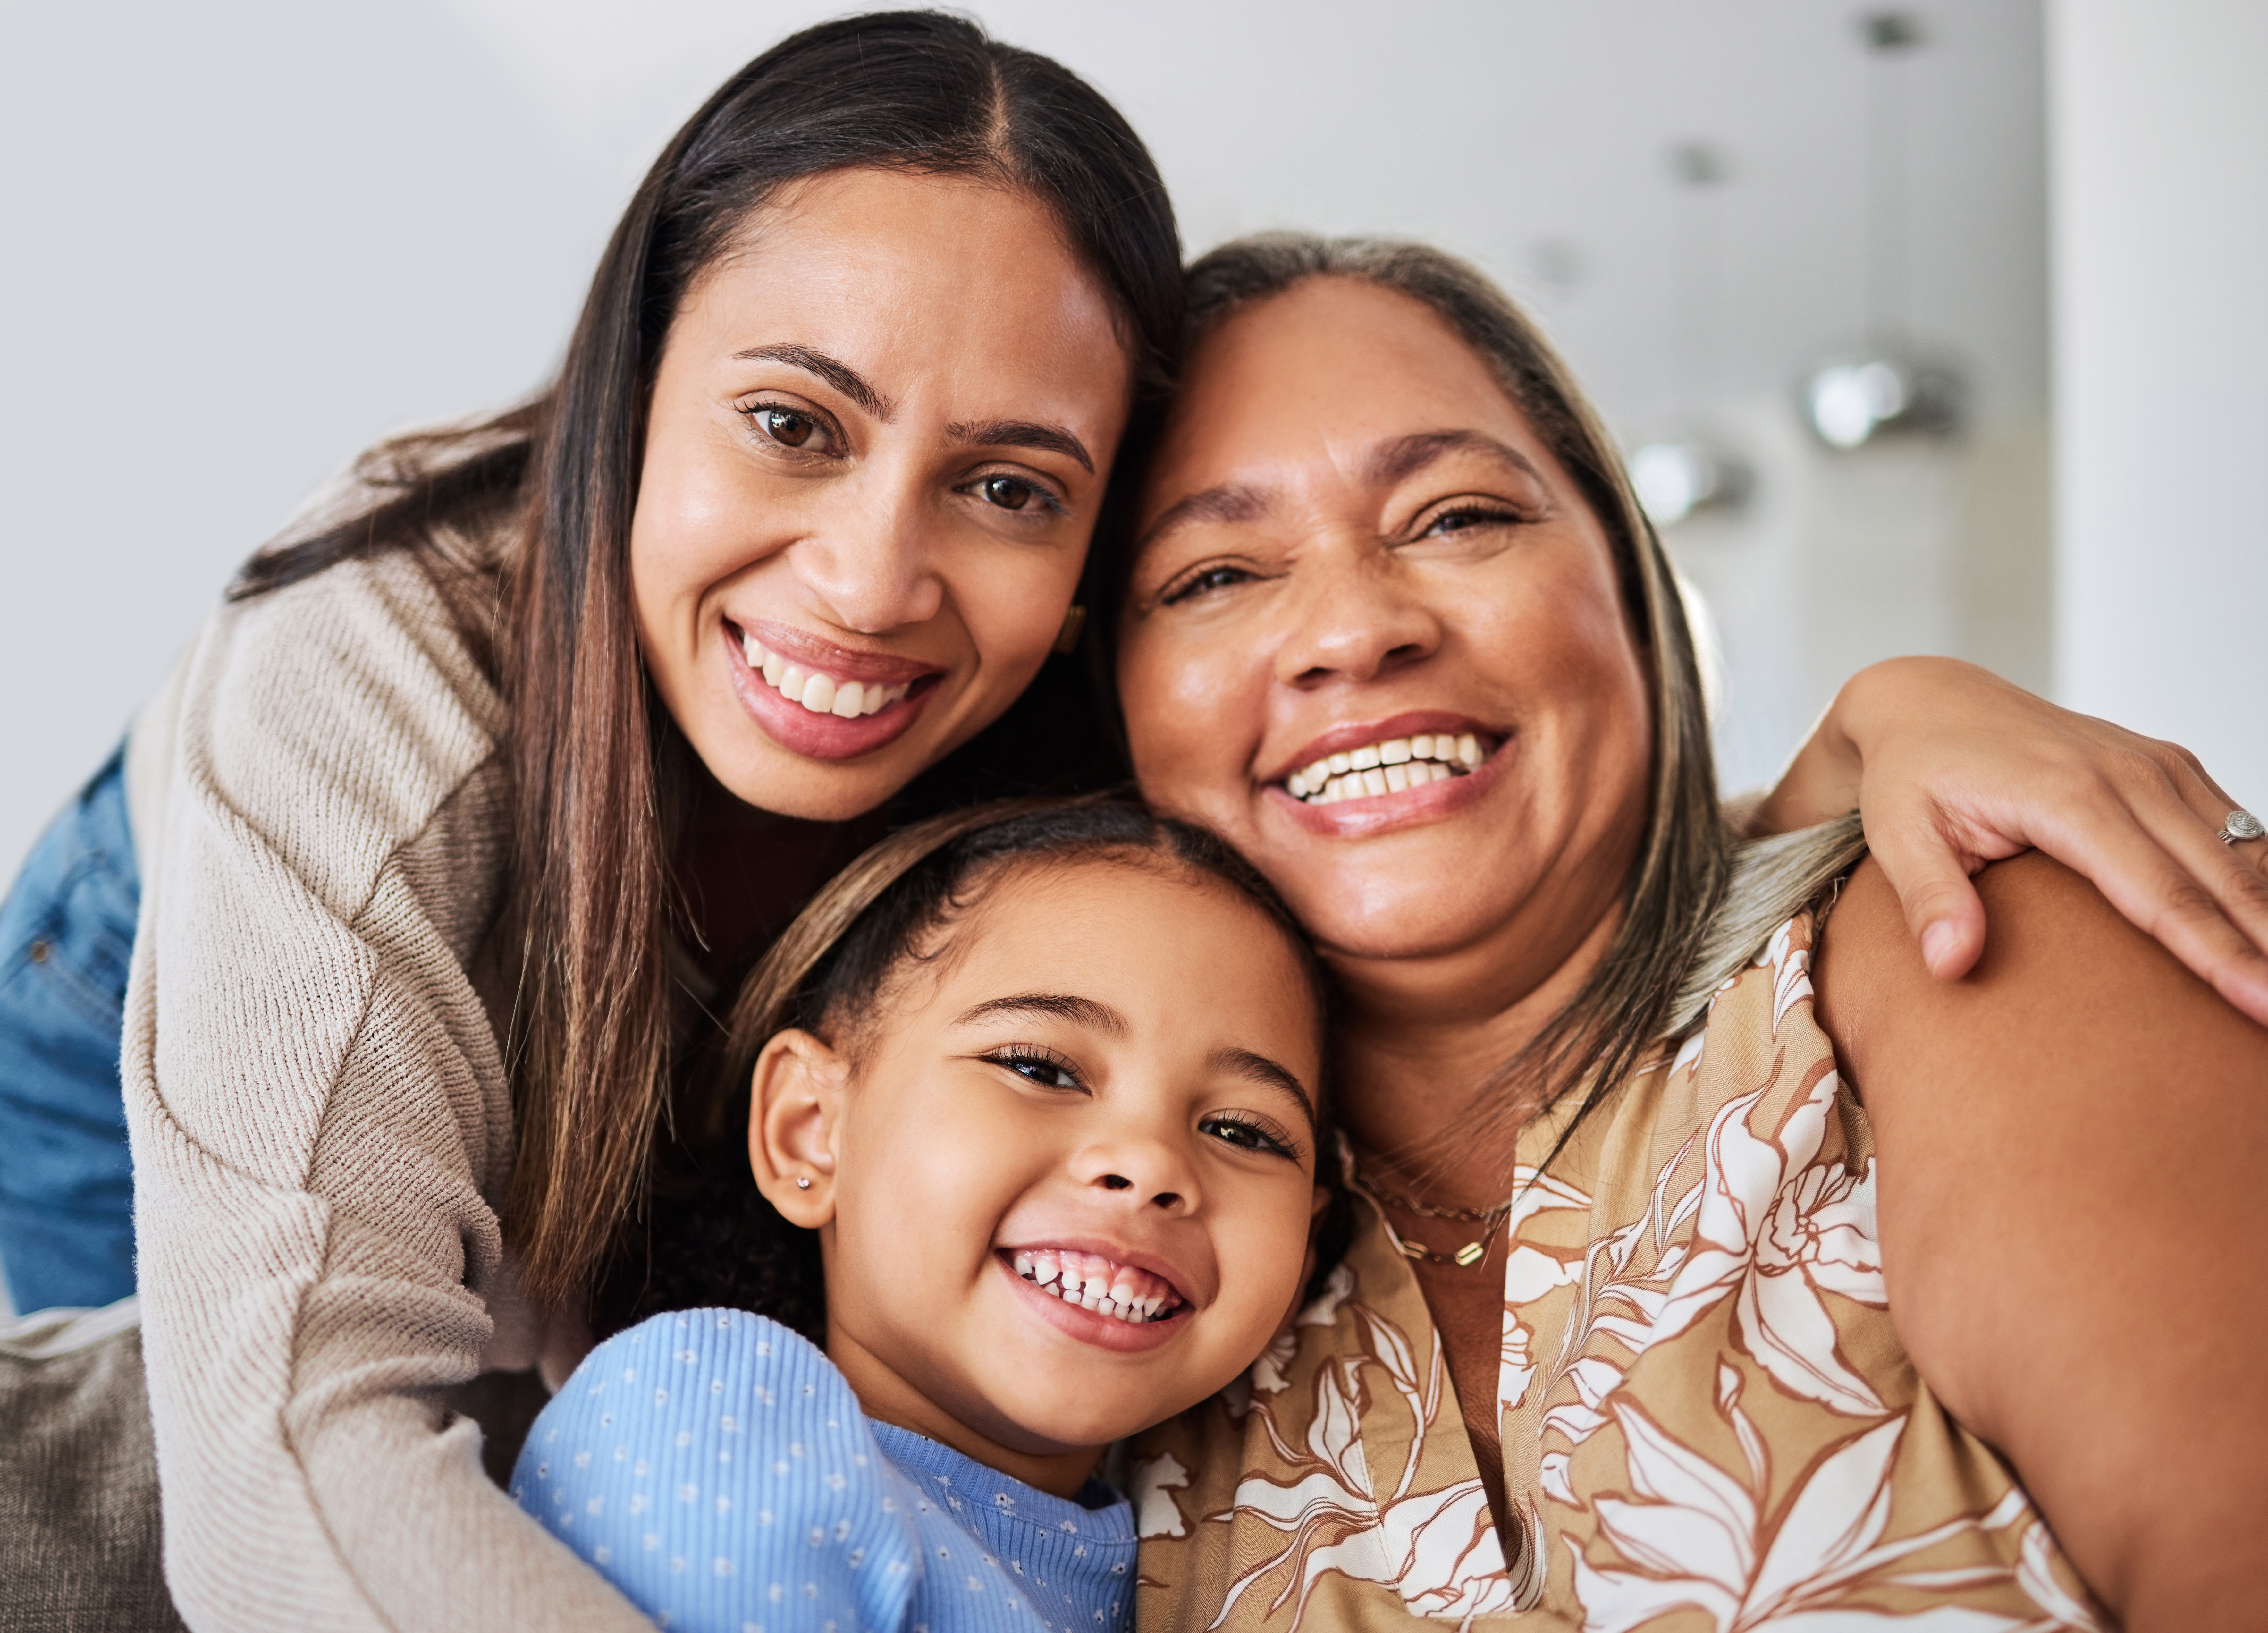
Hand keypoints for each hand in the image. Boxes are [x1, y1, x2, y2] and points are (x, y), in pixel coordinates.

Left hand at [1756, 657, 2267, 1025]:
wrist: (1926, 700)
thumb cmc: (1911, 773)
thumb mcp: (1898, 836)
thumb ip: (1930, 901)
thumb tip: (1949, 964)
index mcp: (2069, 798)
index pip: (2161, 893)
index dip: (2216, 953)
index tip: (2258, 1003)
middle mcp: (2127, 776)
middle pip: (2219, 878)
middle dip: (2266, 946)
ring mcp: (2154, 765)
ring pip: (2243, 847)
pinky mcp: (2164, 765)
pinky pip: (2233, 822)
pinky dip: (2263, 870)